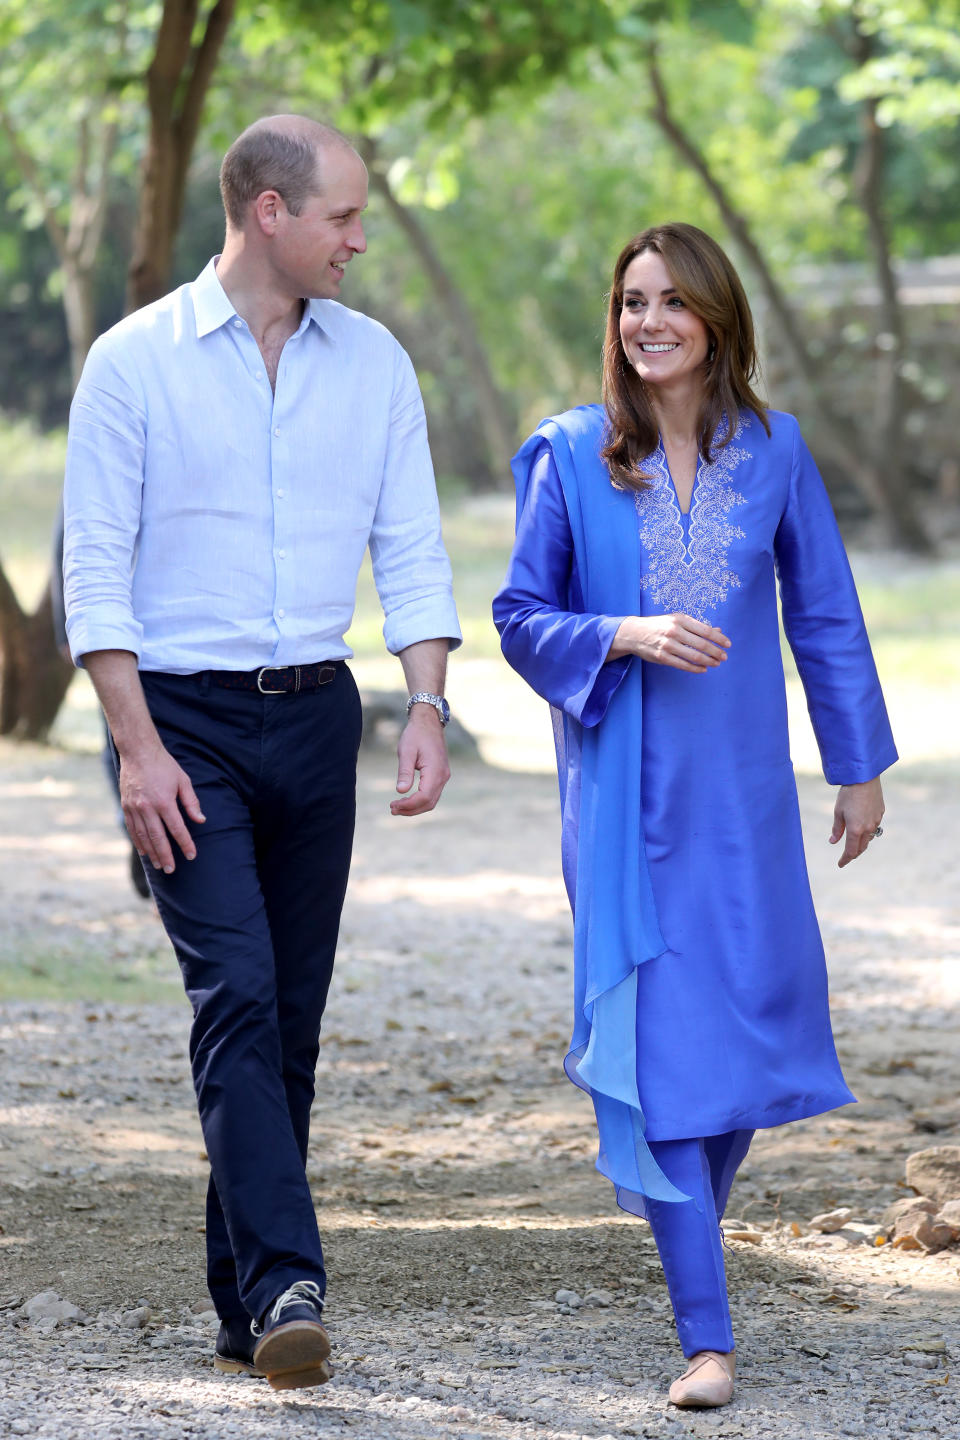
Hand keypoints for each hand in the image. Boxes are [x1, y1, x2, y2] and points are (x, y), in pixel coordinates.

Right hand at [119, 740, 204, 872]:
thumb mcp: (183, 780)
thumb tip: (201, 820)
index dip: (185, 844)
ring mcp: (134, 808)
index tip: (191, 855)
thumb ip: (191, 802)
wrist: (138, 752)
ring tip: (159, 865)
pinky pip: (132, 829)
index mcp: (164, 801)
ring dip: (151, 852)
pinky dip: (138, 842)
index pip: (177, 829)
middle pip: (158, 838)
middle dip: (166, 855)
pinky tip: (144, 851)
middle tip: (171, 869)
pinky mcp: (126, 806)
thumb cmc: (164, 765)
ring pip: (143, 836)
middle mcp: (147, 807)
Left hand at [390, 707, 450, 816]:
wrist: (428, 722)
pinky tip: (407, 800)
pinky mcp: (440, 775)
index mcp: (435, 771)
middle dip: (410, 809)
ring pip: (432, 801)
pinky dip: (420, 801)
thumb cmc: (416, 735)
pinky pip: (432, 794)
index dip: (408, 805)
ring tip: (397, 807)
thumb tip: (401, 791)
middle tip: (392, 809)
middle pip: (429, 803)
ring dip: (415, 807)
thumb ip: (405, 772)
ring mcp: (443, 776)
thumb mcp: (407, 751)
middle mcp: (443, 776)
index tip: (393, 804)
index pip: (424, 797)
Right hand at [609, 613, 729, 671]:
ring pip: (694, 656)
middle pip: (701, 645)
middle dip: (716, 652)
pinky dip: (696, 668)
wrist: (634, 633)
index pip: (705, 630)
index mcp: (680, 619)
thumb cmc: (659, 625)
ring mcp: (667, 645)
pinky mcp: (662, 657)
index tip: (728, 644)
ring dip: (708, 661)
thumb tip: (718, 631)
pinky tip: (703, 669)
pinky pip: (683, 665)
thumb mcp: (677, 620)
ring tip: (716, 663)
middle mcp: (674, 631)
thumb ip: (697, 626)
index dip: (718, 639)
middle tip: (724, 657)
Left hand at [830, 777, 883, 868]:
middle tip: (847, 857)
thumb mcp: (838, 812)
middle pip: (861, 847)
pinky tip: (863, 827)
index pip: (851, 851)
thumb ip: (837, 829)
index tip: (840, 864)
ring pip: (869, 838)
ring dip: (861, 843)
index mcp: (855, 830)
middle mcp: (868, 828)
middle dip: (854, 854)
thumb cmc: (848, 794)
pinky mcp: (880, 813)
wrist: (864, 778)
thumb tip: (833, 841)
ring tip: (854, 844)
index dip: (845, 859)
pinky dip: (867, 831)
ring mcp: (876, 821)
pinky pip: (874, 827)